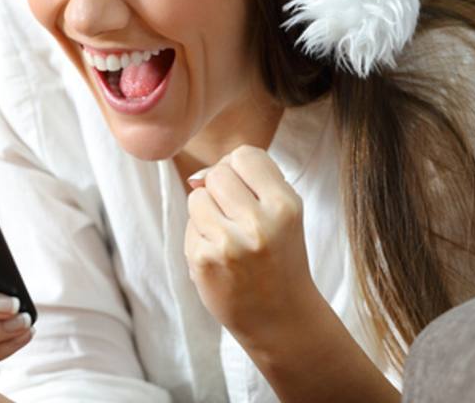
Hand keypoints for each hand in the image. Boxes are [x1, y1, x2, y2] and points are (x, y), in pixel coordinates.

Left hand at [183, 144, 320, 343]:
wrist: (281, 319)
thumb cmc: (279, 257)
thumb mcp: (283, 214)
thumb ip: (249, 183)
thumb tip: (196, 177)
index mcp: (285, 205)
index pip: (245, 155)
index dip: (238, 168)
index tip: (245, 189)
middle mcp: (260, 223)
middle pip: (216, 174)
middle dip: (219, 191)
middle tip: (235, 218)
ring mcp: (229, 243)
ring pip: (196, 198)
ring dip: (205, 213)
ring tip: (228, 238)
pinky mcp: (204, 260)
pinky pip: (189, 227)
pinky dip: (199, 239)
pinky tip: (219, 259)